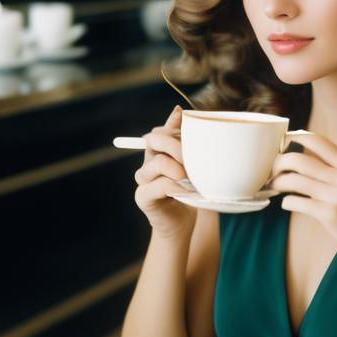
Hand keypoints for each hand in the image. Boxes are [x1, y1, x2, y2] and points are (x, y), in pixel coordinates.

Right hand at [133, 106, 195, 239]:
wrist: (181, 225)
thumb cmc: (188, 194)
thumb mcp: (191, 166)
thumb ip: (185, 143)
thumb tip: (179, 111)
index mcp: (156, 153)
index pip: (159, 131)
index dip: (175, 129)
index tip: (191, 135)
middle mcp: (147, 163)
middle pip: (154, 140)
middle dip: (177, 145)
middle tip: (194, 159)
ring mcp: (142, 180)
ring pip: (158, 162)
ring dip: (181, 169)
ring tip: (194, 180)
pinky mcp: (143, 197)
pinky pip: (162, 185)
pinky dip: (180, 187)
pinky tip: (192, 192)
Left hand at [269, 132, 336, 273]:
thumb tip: (311, 159)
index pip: (318, 141)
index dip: (296, 137)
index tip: (283, 140)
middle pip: (299, 159)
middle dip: (279, 162)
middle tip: (272, 170)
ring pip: (294, 180)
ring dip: (278, 182)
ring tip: (274, 186)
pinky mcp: (329, 215)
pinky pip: (297, 202)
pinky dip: (287, 202)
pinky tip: (287, 203)